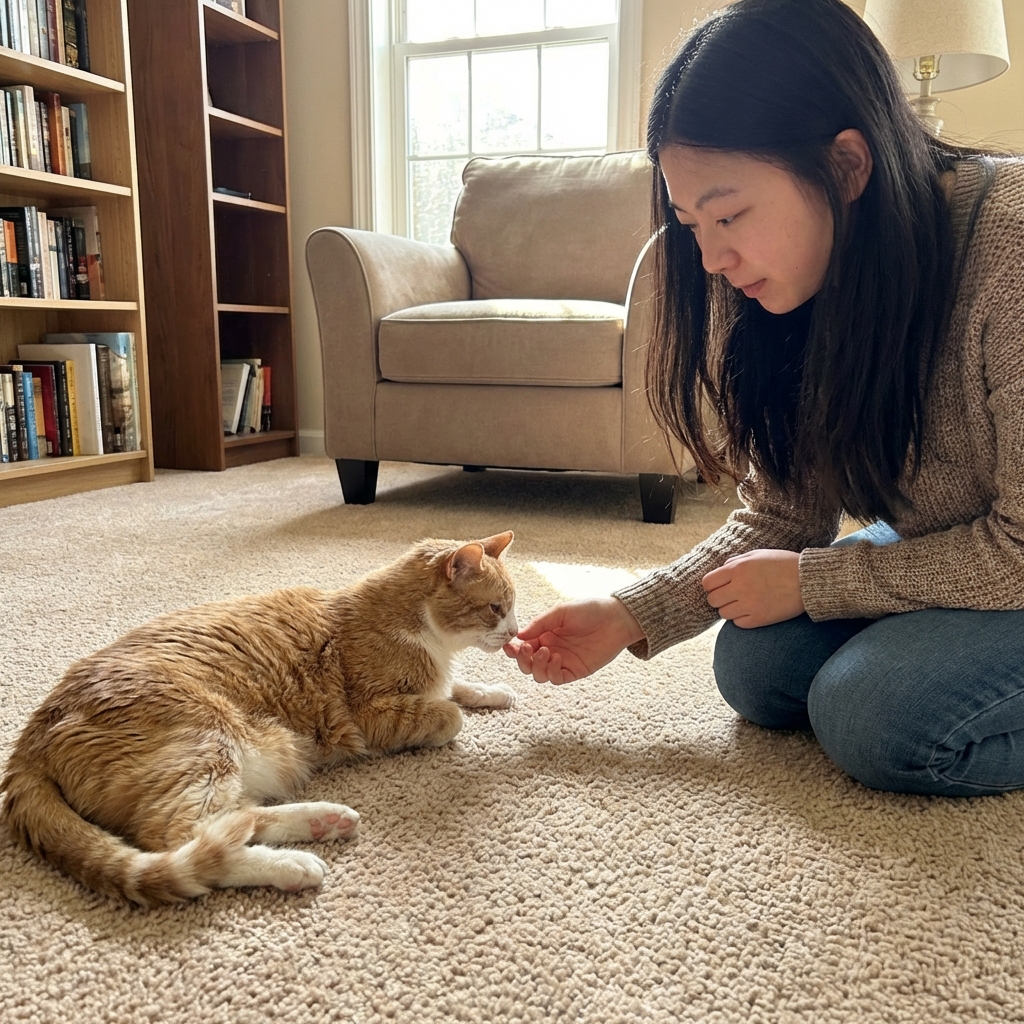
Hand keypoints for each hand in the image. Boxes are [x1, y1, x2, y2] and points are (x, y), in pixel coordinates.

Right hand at [502, 597, 644, 684]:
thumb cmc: (589, 610)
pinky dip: (550, 671)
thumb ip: (539, 624)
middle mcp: (550, 650)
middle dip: (522, 659)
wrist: (616, 619)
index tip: (510, 645)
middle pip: (527, 664)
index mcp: (545, 634)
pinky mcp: (575, 671)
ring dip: (536, 666)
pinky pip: (556, 678)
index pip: (522, 646)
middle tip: (528, 649)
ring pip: (539, 674)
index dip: (513, 649)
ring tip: (545, 652)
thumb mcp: (560, 612)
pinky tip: (556, 658)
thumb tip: (518, 636)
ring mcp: (562, 662)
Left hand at [701, 549, 803, 628]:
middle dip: (719, 598)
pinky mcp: (759, 619)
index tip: (719, 586)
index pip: (707, 583)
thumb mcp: (757, 554)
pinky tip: (752, 610)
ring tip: (743, 602)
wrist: (808, 580)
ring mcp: (750, 604)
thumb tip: (720, 570)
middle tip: (730, 595)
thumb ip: (735, 561)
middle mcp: (740, 587)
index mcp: (738, 569)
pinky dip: (742, 618)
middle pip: (712, 600)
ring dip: (730, 609)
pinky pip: (738, 623)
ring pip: (723, 613)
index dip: (711, 585)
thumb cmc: (782, 564)